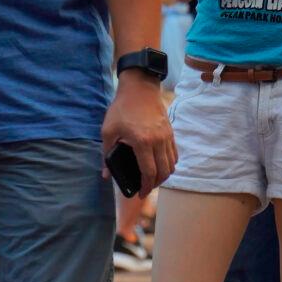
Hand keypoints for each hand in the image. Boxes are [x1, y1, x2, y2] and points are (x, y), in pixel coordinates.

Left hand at [101, 74, 175, 197]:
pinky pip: (174, 153)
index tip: (140, 194)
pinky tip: (160, 165)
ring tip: (153, 179)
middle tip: (146, 189)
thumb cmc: (122, 109)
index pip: (149, 172)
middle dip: (155, 184)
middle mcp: (158, 141)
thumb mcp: (108, 131)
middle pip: (163, 171)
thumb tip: (106, 175)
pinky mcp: (170, 131)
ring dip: (164, 175)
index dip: (146, 187)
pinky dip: (170, 163)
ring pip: (171, 163)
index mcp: (142, 142)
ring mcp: (166, 136)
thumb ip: (107, 155)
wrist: (139, 88)